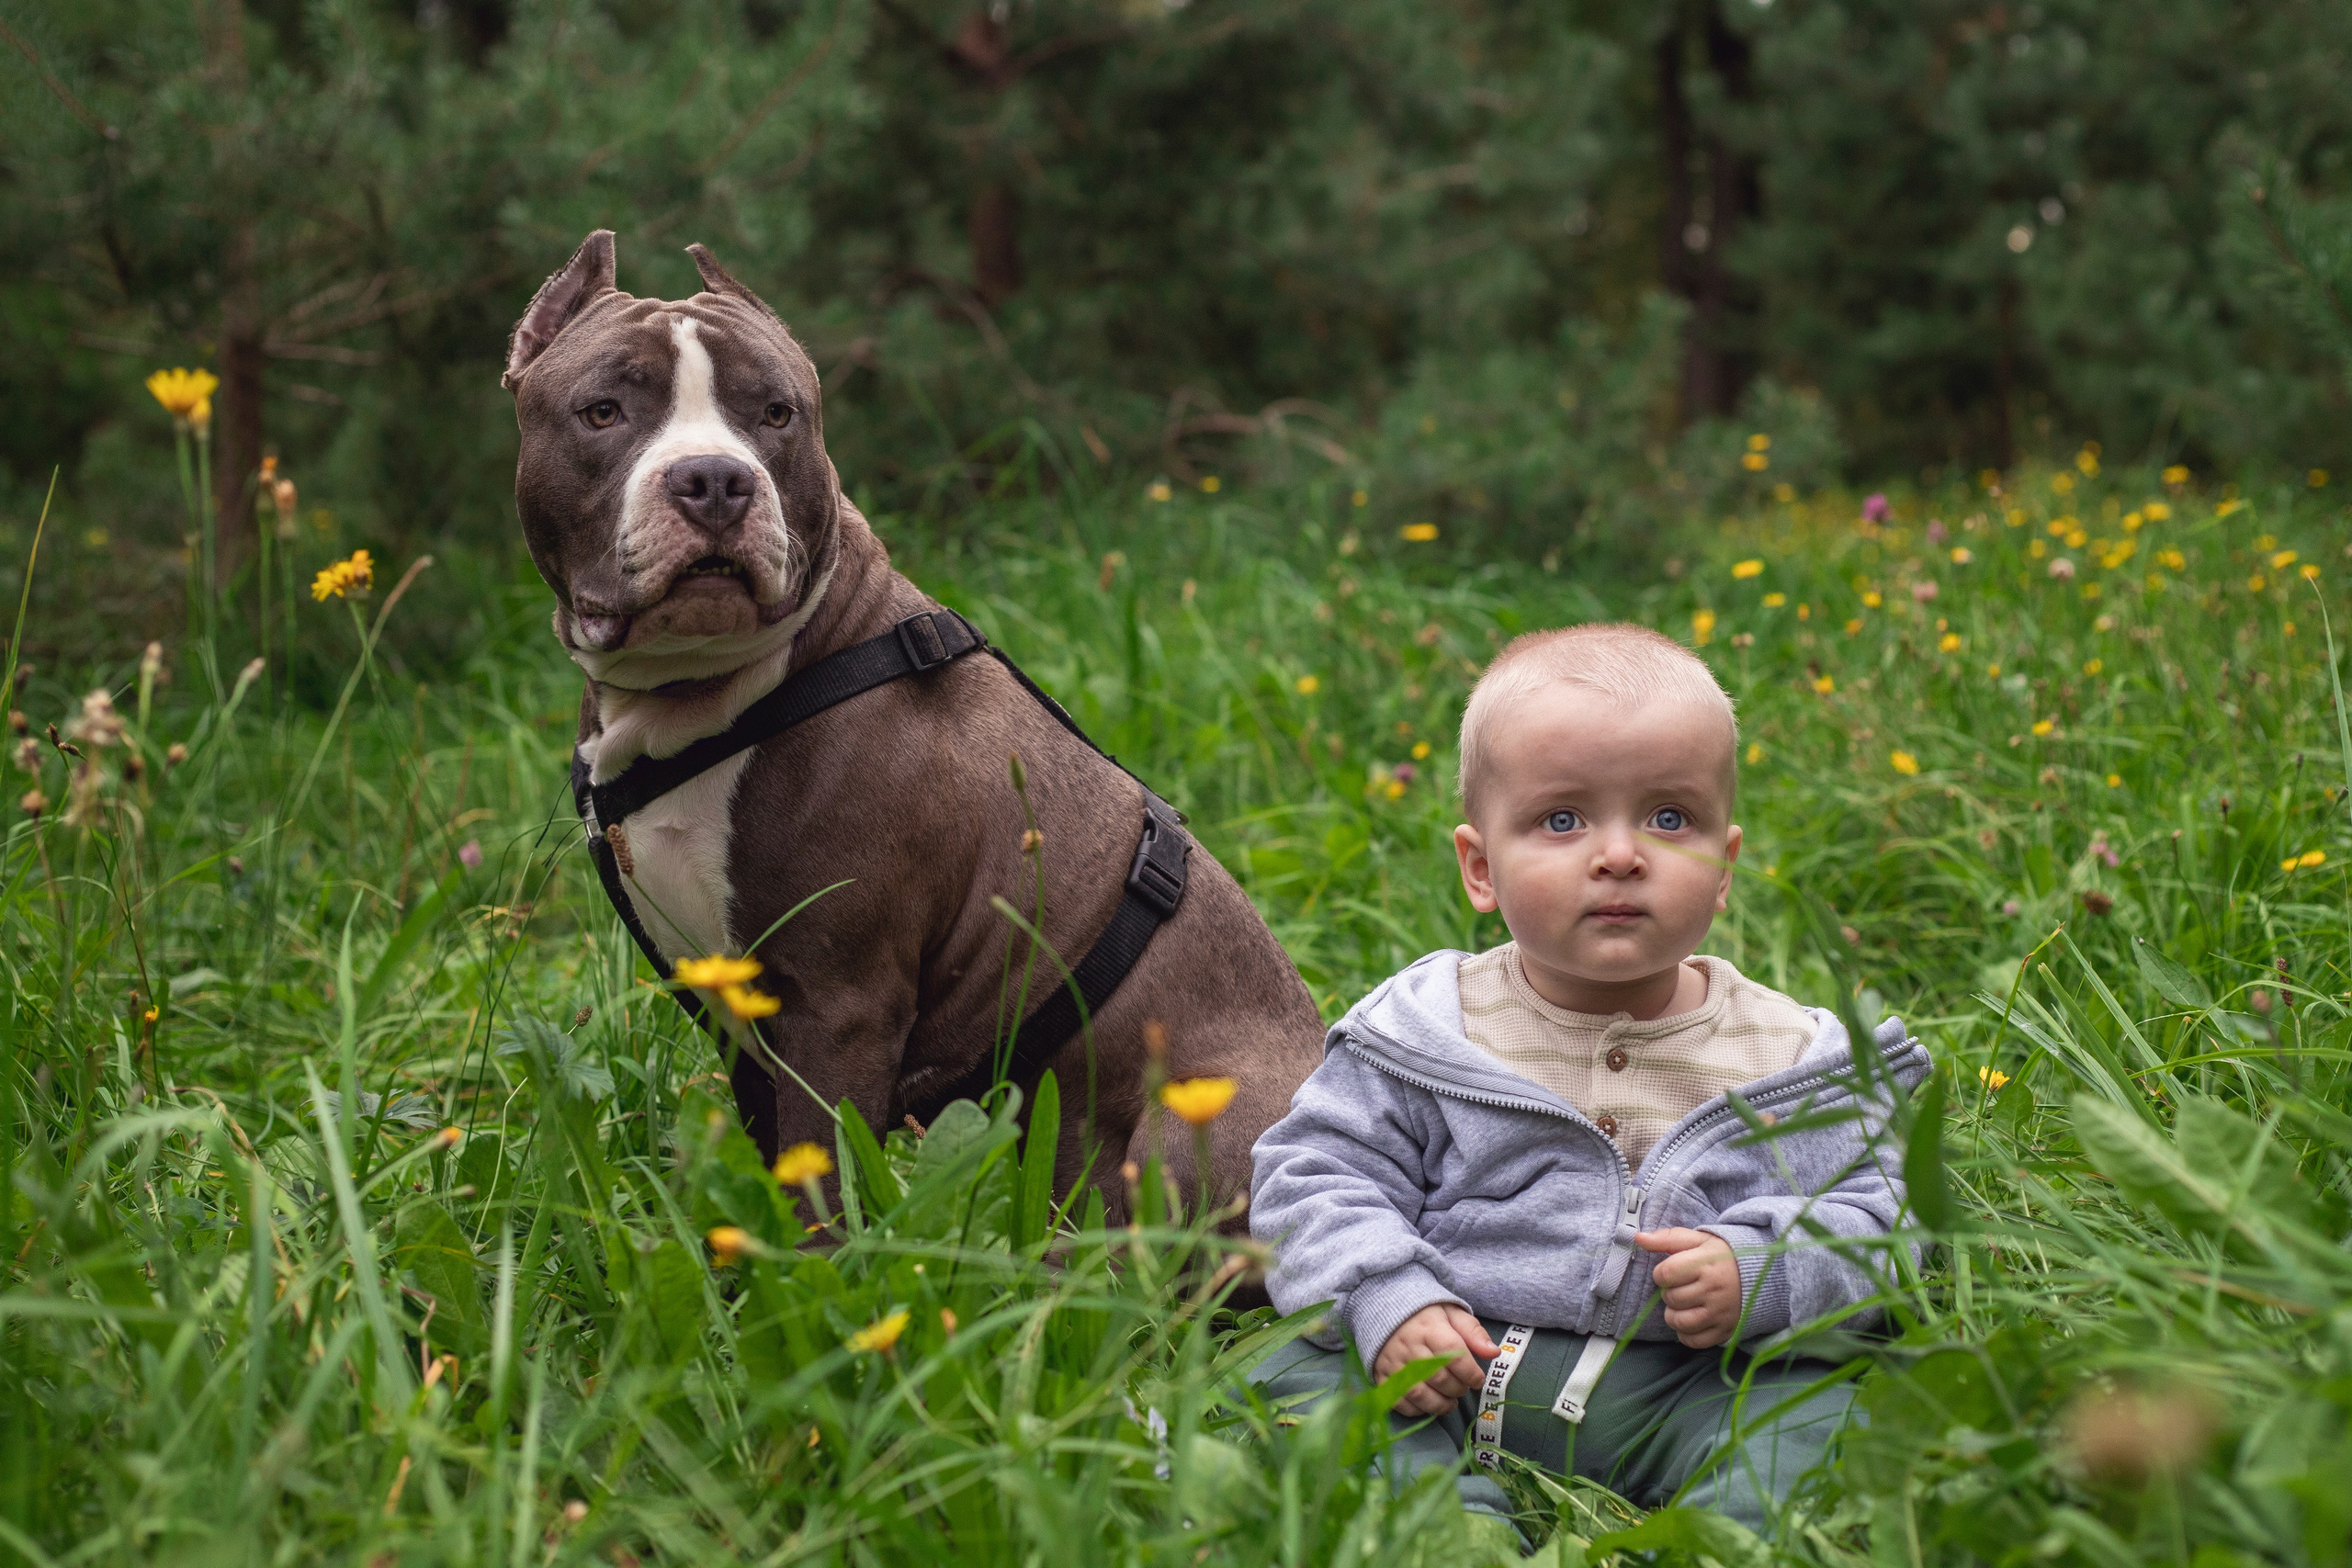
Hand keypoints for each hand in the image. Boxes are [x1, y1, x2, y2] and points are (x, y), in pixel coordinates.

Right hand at [1374, 1303, 1498, 1416]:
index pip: (1453, 1354)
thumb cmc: (1425, 1315)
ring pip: (1419, 1394)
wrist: (1384, 1310)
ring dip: (1440, 1404)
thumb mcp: (1451, 1314)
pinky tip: (1428, 1404)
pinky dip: (1416, 1410)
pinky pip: (1398, 1401)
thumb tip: (1494, 1352)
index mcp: (1429, 1327)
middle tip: (1463, 1388)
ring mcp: (1392, 1363)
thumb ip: (1473, 1332)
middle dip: (1457, 1389)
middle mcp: (1408, 1346)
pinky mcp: (1380, 1376)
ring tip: (1450, 1402)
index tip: (1477, 1379)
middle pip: (1438, 1377)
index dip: (1470, 1372)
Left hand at [1637, 1228, 1740, 1347]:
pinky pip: (1693, 1341)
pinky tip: (1691, 1320)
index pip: (1665, 1274)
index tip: (1671, 1272)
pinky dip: (1686, 1334)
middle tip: (1682, 1287)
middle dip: (1669, 1292)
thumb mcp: (1698, 1240)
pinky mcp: (1725, 1331)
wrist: (1762, 1275)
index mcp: (1706, 1263)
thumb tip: (1638, 1238)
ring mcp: (1720, 1313)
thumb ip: (1667, 1238)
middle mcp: (1714, 1289)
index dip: (1661, 1274)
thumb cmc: (1723, 1256)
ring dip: (1674, 1314)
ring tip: (1683, 1304)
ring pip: (1678, 1322)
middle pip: (1670, 1298)